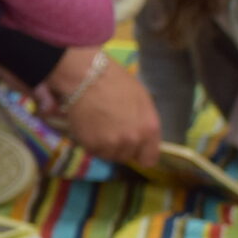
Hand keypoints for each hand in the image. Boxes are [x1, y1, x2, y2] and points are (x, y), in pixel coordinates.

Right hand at [46, 51, 162, 168]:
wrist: (88, 78)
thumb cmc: (117, 82)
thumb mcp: (142, 100)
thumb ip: (144, 123)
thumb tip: (142, 137)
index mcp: (149, 129)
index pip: (149, 159)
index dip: (142, 154)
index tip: (135, 149)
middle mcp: (132, 140)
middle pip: (127, 156)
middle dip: (122, 147)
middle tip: (112, 130)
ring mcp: (111, 145)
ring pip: (110, 155)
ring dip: (106, 146)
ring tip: (100, 127)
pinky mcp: (92, 145)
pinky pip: (94, 151)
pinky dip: (92, 143)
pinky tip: (91, 127)